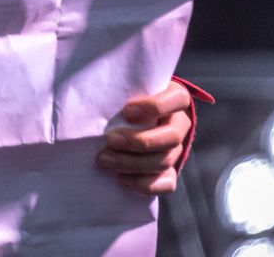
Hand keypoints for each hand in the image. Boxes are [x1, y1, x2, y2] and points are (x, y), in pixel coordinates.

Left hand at [96, 80, 193, 194]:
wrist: (125, 123)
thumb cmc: (122, 99)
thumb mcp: (123, 90)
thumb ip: (117, 92)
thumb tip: (94, 99)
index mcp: (174, 98)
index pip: (177, 100)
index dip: (155, 107)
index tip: (126, 112)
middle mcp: (179, 124)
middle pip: (172, 137)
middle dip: (138, 142)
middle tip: (110, 141)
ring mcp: (176, 150)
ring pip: (165, 161)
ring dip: (133, 163)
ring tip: (105, 160)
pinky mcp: (169, 171)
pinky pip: (167, 183)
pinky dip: (144, 184)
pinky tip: (121, 178)